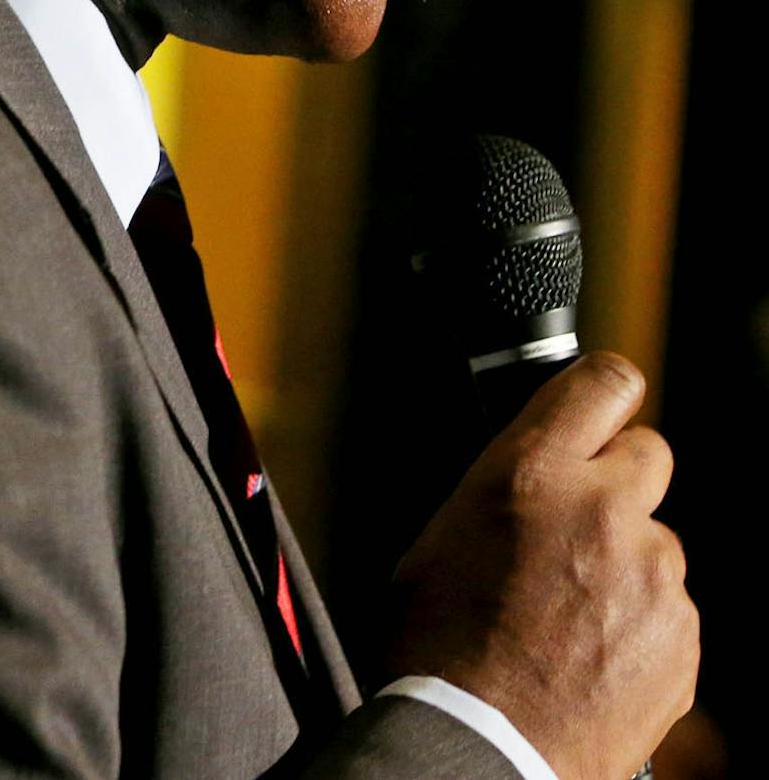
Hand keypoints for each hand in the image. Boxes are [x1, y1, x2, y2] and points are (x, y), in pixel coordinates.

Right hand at [388, 352, 696, 779]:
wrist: (483, 740)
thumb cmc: (440, 641)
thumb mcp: (441, 533)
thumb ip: (503, 485)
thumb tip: (531, 471)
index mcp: (531, 472)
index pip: (604, 382)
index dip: (604, 388)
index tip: (600, 406)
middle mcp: (605, 510)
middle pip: (648, 454)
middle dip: (617, 481)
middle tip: (577, 523)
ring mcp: (655, 575)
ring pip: (656, 542)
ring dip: (625, 564)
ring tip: (569, 613)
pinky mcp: (684, 634)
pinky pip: (670, 608)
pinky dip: (640, 623)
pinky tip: (592, 651)